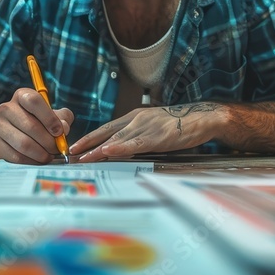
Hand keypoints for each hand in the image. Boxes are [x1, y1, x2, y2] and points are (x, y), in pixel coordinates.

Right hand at [0, 88, 73, 164]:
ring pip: (23, 143)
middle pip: (30, 125)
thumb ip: (63, 119)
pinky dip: (31, 161)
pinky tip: (37, 160)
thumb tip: (63, 129)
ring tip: (48, 156)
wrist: (16, 134)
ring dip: (41, 153)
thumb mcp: (54, 116)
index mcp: (22, 96)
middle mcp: (6, 108)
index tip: (59, 132)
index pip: (34, 101)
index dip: (49, 117)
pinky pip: (16, 156)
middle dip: (48, 141)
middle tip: (57, 149)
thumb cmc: (40, 122)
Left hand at [70, 103, 220, 161]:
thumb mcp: (154, 128)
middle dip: (87, 142)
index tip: (76, 146)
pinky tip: (108, 151)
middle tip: (71, 153)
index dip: (91, 137)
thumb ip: (138, 137)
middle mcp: (137, 119)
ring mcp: (146, 126)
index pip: (107, 128)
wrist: (203, 119)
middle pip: (106, 131)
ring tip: (83, 157)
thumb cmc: (180, 126)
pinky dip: (120, 147)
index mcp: (135, 117)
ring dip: (98, 148)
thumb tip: (123, 150)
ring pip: (116, 138)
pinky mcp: (157, 136)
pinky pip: (134, 142)